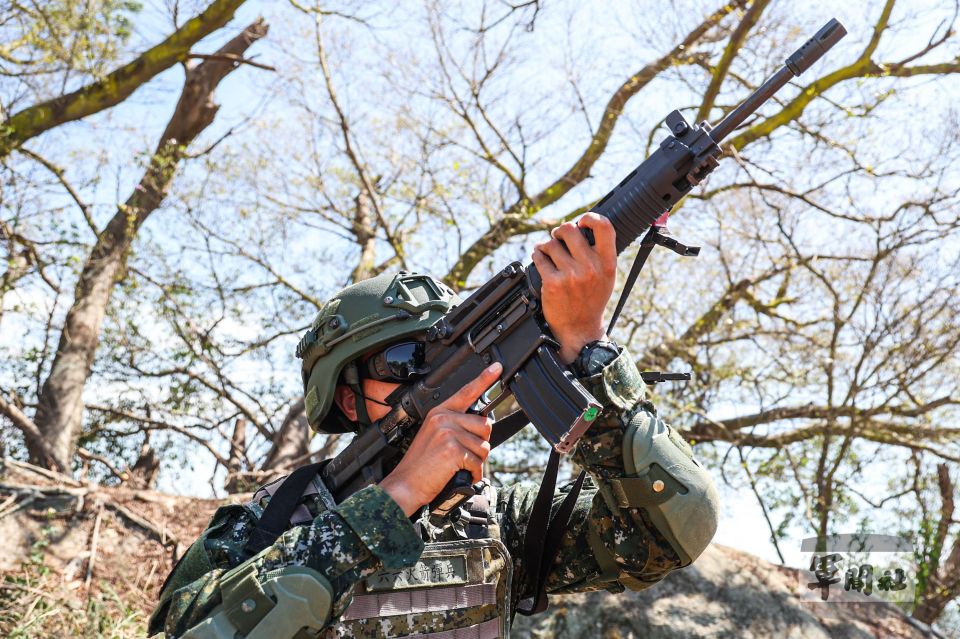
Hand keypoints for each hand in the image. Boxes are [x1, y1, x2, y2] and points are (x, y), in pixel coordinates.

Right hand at [380, 363, 500, 515]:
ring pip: (484, 446)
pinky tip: (459, 474)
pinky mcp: (453, 450)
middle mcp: (444, 418)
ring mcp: (448, 433)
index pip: (466, 392)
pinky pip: (478, 462)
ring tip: (457, 465)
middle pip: (484, 425)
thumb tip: (482, 427)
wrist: (405, 483)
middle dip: (480, 443)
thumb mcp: (434, 436)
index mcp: (439, 412)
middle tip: (462, 455)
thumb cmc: (420, 465)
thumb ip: (454, 425)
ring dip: (476, 461)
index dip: (484, 379)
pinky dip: (474, 473)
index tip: (497, 367)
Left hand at [531, 213, 616, 364]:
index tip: (582, 221)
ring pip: (551, 244)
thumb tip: (582, 227)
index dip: (590, 218)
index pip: (604, 227)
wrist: (580, 328)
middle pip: (569, 229)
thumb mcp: (607, 276)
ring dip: (546, 245)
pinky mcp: (553, 283)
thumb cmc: (592, 300)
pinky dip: (537, 255)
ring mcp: (571, 275)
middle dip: (560, 231)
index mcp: (608, 263)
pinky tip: (541, 259)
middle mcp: (590, 267)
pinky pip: (540, 257)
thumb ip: (599, 253)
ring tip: (548, 252)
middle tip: (558, 237)